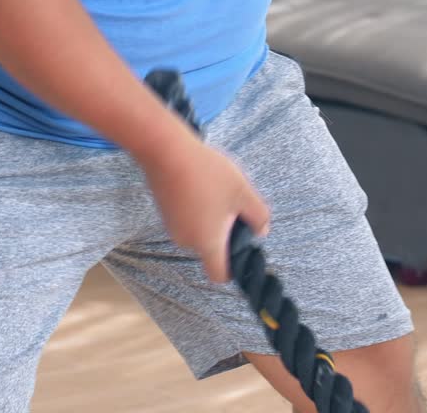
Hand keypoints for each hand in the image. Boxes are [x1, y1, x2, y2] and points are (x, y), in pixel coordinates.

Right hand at [136, 129, 270, 283]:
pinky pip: (187, 218)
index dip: (233, 269)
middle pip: (210, 248)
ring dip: (211, 217)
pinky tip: (202, 183)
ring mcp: (172, 225)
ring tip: (217, 189)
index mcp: (207, 243)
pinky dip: (197, 207)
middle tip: (234, 204)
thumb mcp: (243, 193)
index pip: (219, 274)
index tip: (242, 247)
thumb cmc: (207, 174)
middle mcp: (186, 240)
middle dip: (225, 232)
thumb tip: (262, 231)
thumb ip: (258, 216)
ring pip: (199, 230)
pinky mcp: (164, 210)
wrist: (166, 150)